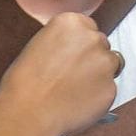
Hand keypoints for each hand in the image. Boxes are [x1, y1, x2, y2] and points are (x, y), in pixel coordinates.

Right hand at [0, 13, 122, 135]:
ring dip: (99, 74)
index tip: (73, 53)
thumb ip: (62, 41)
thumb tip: (72, 49)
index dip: (79, 43)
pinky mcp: (111, 87)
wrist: (29, 113)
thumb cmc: (24, 83)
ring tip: (76, 89)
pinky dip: (98, 95)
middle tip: (73, 74)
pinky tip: (78, 102)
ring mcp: (105, 63)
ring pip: (111, 64)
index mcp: (71, 23)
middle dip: (91, 57)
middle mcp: (93, 38)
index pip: (87, 27)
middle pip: (101, 44)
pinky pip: (109, 89)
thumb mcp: (38, 46)